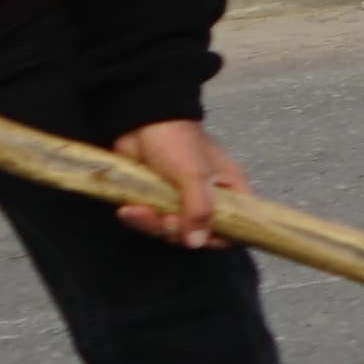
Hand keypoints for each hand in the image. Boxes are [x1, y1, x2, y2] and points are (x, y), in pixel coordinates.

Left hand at [112, 117, 244, 247]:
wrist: (140, 119)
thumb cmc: (176, 140)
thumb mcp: (194, 175)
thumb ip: (199, 210)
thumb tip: (197, 243)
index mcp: (227, 188)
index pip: (235, 223)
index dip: (221, 235)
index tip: (201, 238)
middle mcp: (206, 197)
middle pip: (198, 232)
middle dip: (177, 231)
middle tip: (166, 218)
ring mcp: (178, 199)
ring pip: (170, 229)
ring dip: (152, 224)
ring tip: (139, 210)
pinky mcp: (154, 198)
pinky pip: (149, 220)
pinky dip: (137, 218)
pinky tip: (128, 210)